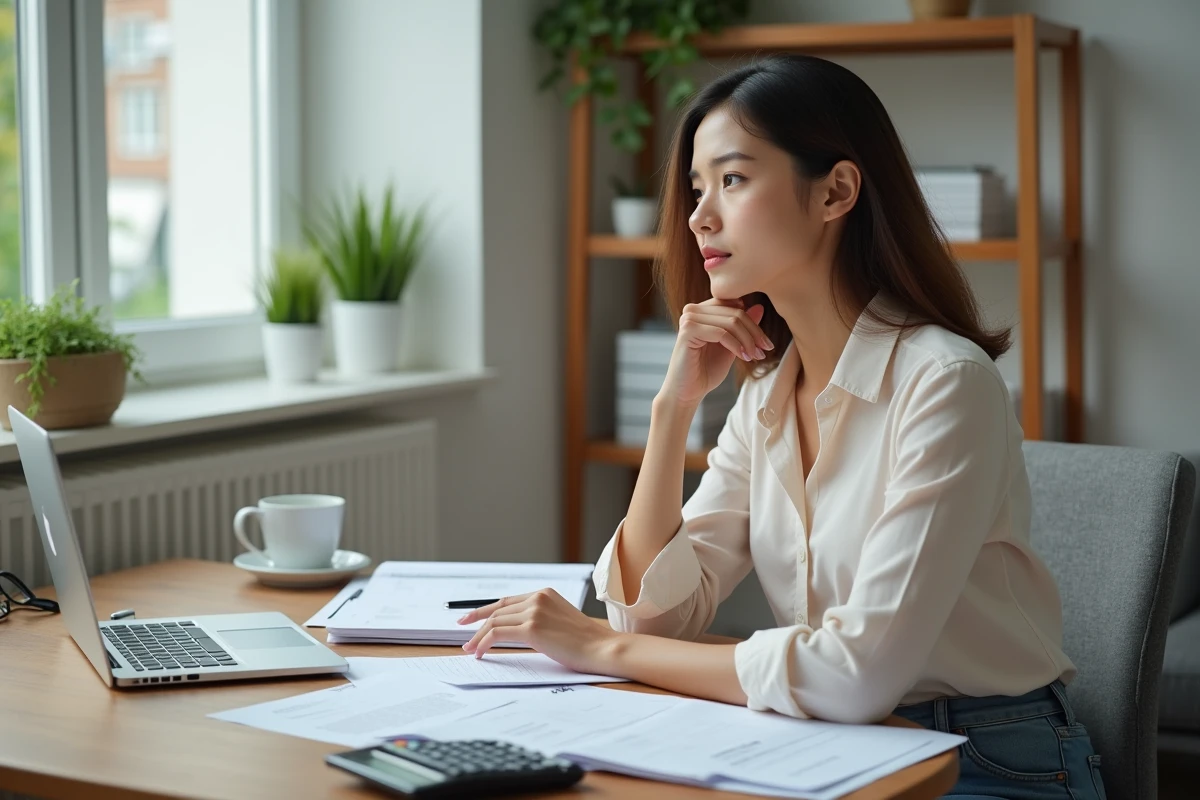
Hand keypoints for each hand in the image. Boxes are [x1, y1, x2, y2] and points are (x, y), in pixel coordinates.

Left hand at [457, 589, 616, 673]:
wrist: (601, 648)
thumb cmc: (585, 642)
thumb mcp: (560, 621)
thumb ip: (539, 618)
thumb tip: (515, 631)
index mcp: (544, 593)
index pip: (507, 601)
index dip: (486, 610)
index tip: (471, 618)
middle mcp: (537, 598)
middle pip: (497, 610)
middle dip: (476, 622)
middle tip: (464, 636)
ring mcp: (534, 611)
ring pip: (494, 621)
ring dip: (478, 637)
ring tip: (470, 650)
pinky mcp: (532, 628)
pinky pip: (497, 633)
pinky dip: (484, 642)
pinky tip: (480, 653)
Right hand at [660, 299, 772, 408]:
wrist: (687, 392)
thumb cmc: (706, 371)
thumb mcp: (731, 346)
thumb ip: (742, 327)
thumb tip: (759, 306)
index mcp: (702, 310)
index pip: (735, 304)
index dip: (753, 322)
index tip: (765, 343)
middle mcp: (693, 310)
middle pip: (735, 312)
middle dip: (755, 332)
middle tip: (766, 350)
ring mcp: (689, 319)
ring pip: (731, 322)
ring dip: (748, 340)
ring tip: (756, 356)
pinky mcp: (688, 331)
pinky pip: (721, 333)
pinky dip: (737, 346)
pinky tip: (744, 357)